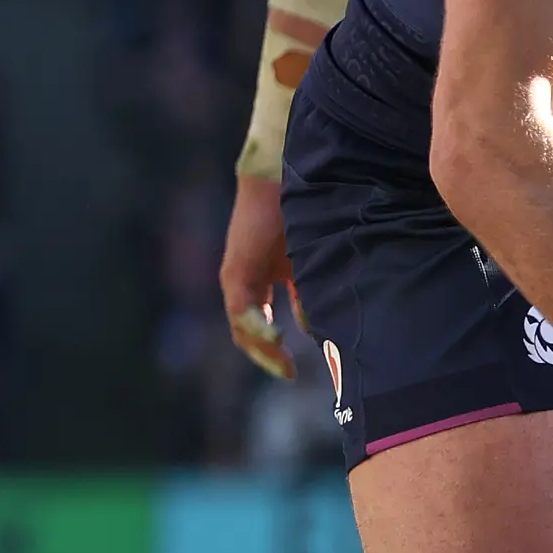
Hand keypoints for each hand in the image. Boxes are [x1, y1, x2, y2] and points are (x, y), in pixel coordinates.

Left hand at [221, 175, 298, 379]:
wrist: (284, 178)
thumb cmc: (301, 213)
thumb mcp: (308, 263)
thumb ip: (308, 294)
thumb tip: (314, 329)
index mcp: (261, 280)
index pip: (260, 325)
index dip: (274, 351)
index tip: (294, 372)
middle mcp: (242, 283)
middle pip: (246, 332)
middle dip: (266, 357)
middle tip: (288, 374)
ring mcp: (237, 277)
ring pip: (240, 326)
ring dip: (259, 348)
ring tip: (282, 363)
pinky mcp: (237, 270)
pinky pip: (242, 309)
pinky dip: (256, 327)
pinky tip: (276, 337)